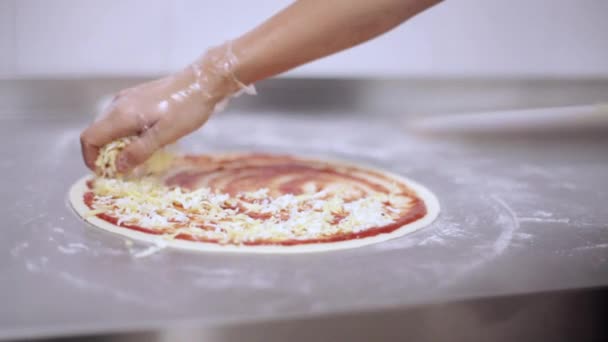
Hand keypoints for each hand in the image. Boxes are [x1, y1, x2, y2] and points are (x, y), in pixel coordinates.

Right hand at [80, 45, 243, 172]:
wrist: (204, 81)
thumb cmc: (187, 108)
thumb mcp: (165, 135)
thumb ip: (139, 151)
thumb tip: (117, 167)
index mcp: (121, 114)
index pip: (89, 138)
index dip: (91, 158)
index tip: (106, 173)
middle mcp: (119, 104)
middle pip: (97, 133)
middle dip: (105, 154)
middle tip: (125, 170)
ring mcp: (127, 99)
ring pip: (110, 127)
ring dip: (117, 145)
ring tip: (138, 158)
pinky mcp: (138, 98)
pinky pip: (122, 120)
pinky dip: (126, 135)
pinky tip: (146, 141)